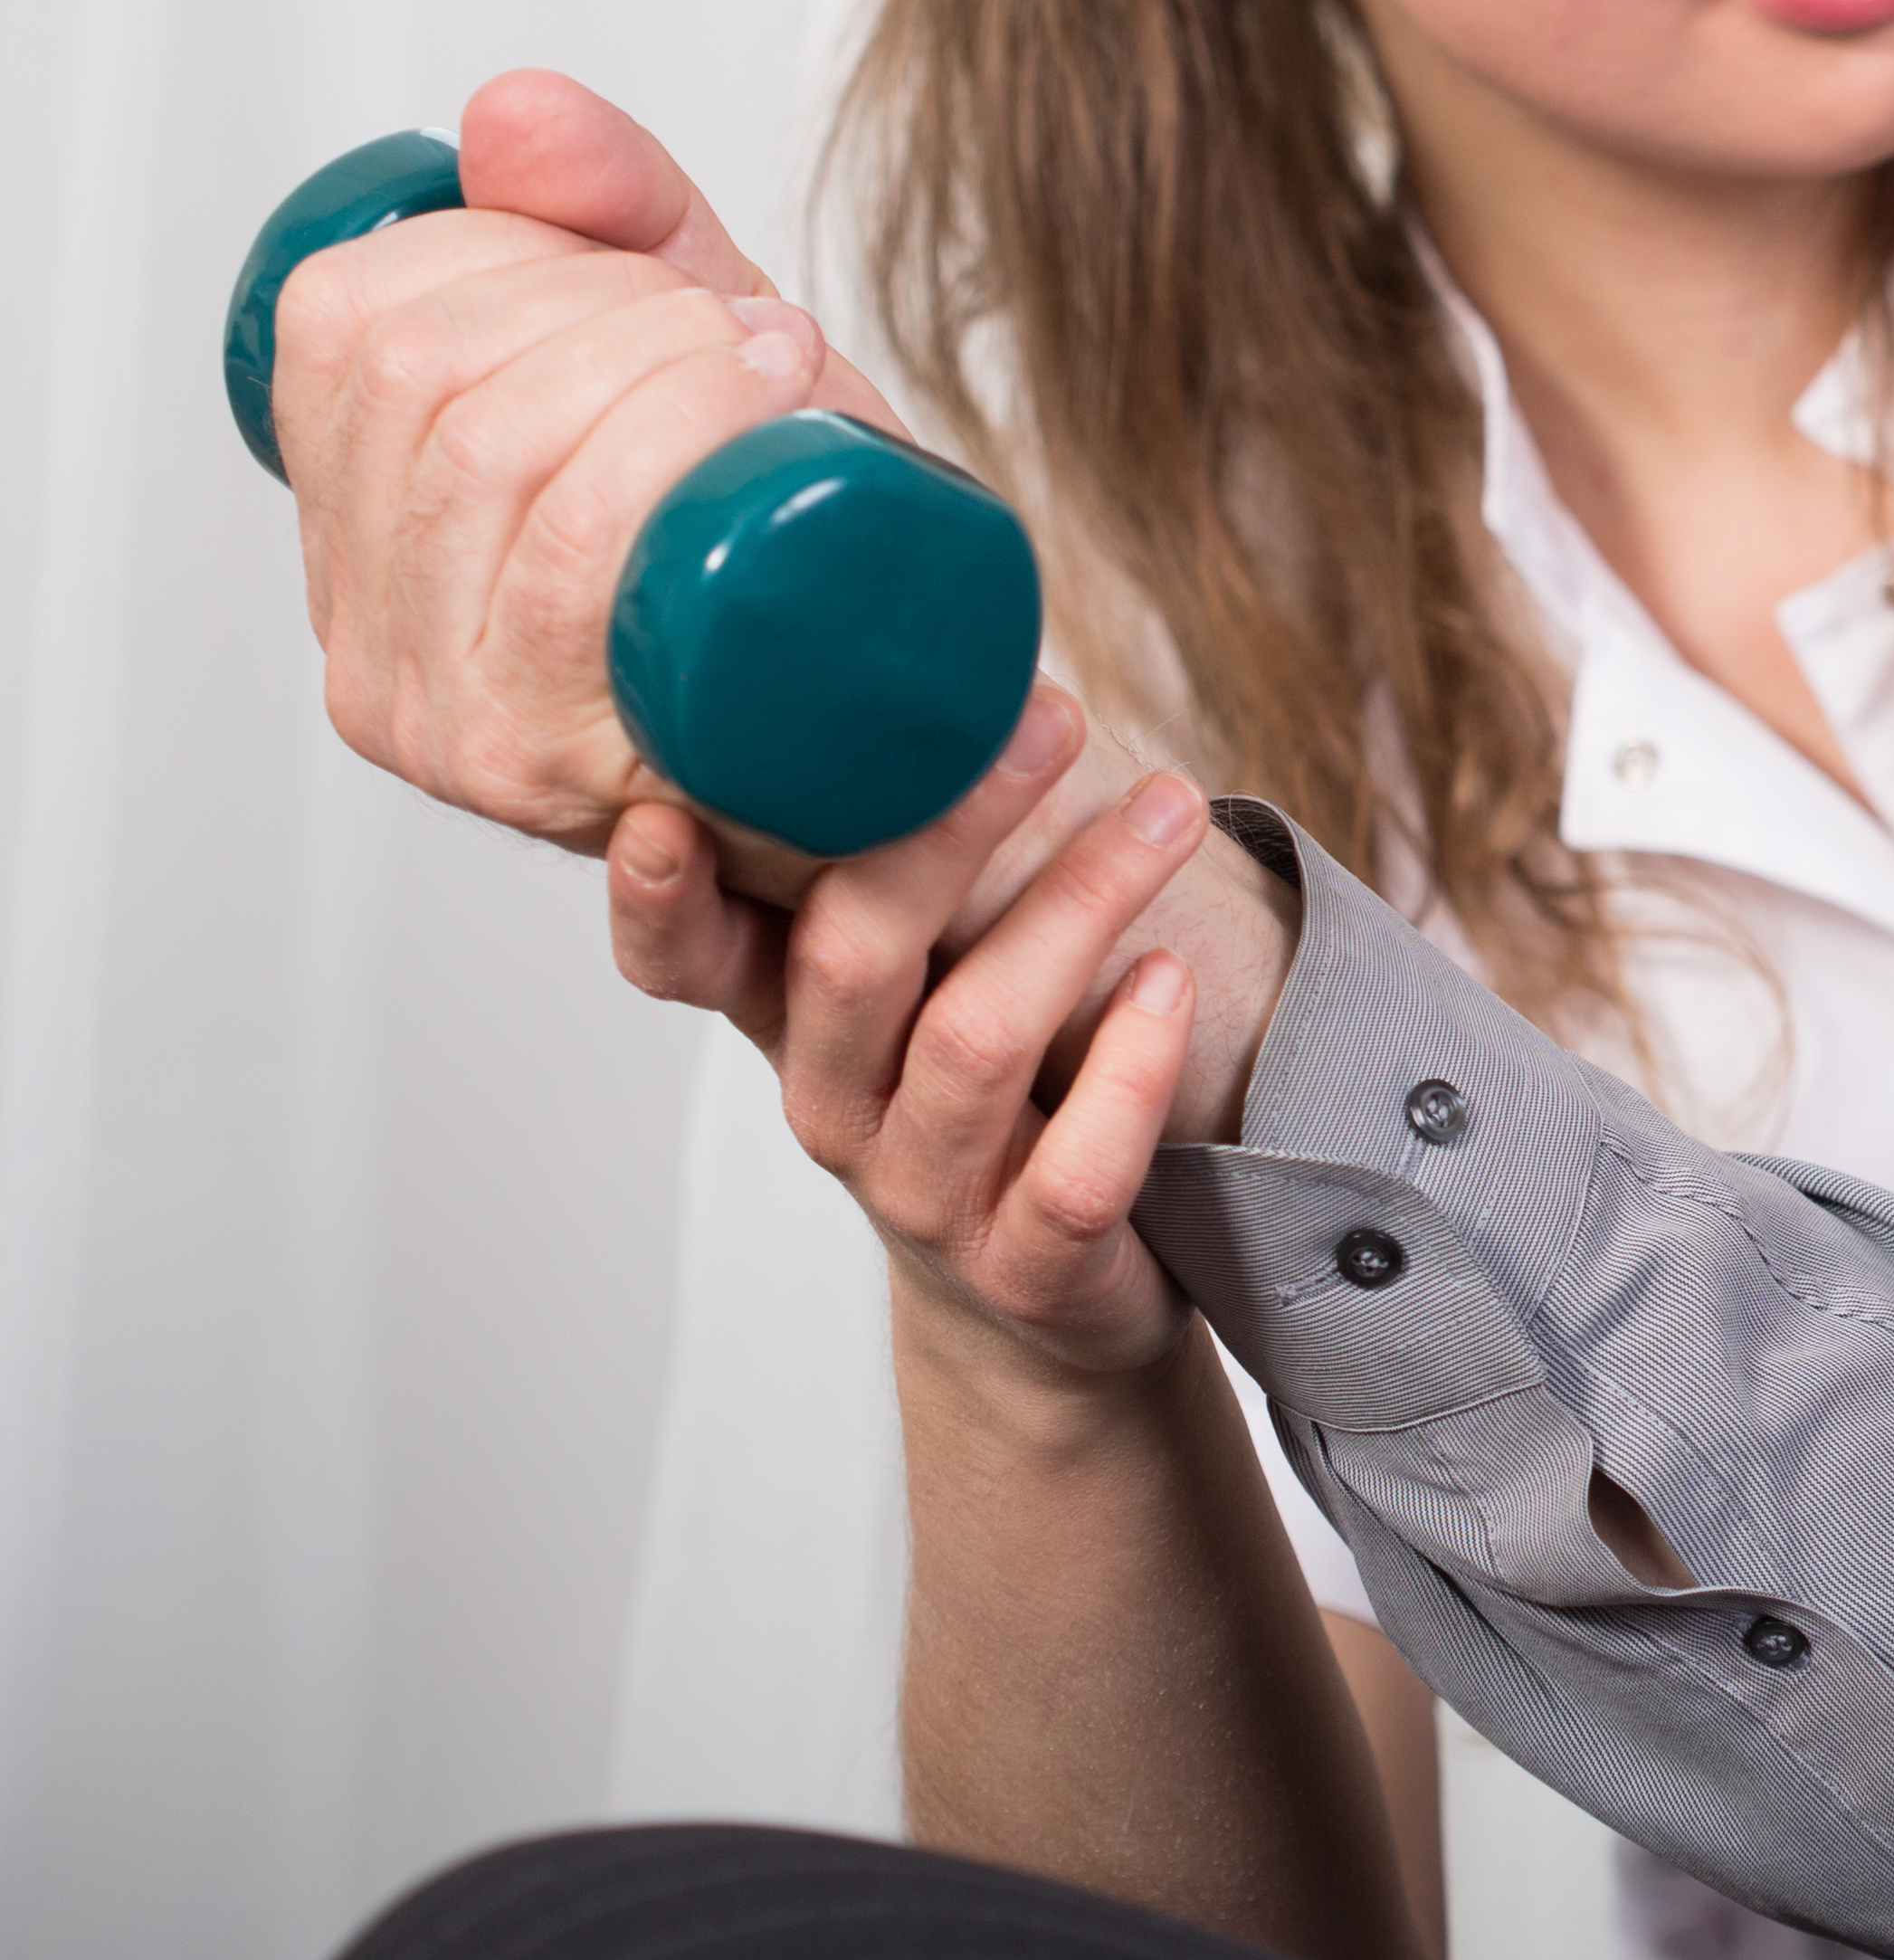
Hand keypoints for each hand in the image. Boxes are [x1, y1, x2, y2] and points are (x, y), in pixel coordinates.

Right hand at [269, 70, 914, 862]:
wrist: (928, 752)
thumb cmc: (802, 559)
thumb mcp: (707, 359)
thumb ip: (619, 223)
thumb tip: (510, 114)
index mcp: (365, 537)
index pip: (350, 329)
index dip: (510, 255)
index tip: (655, 276)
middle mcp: (377, 654)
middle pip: (434, 393)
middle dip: (609, 309)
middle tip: (748, 331)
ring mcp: (461, 735)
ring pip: (505, 478)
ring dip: (663, 373)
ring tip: (781, 366)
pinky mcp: (561, 790)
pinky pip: (567, 601)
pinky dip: (672, 458)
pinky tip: (765, 411)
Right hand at [614, 698, 1242, 1387]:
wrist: (1042, 1302)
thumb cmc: (987, 1094)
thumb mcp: (919, 979)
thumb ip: (900, 857)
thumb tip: (953, 657)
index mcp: (793, 1019)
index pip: (682, 960)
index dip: (656, 899)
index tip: (663, 810)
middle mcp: (837, 1104)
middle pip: (854, 958)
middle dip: (948, 828)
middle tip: (1051, 716)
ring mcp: (927, 1193)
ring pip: (975, 1040)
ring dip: (1080, 905)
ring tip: (1170, 810)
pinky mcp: (1029, 1267)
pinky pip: (1074, 1171)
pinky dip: (1131, 1067)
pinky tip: (1171, 984)